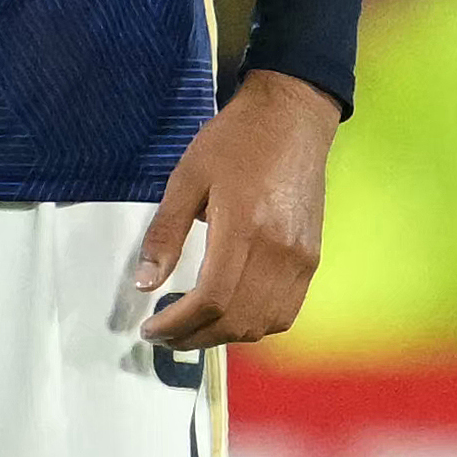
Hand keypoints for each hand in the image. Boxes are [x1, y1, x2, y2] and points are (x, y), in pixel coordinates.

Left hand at [134, 68, 339, 350]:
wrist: (292, 118)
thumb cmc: (235, 142)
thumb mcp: (186, 178)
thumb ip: (165, 234)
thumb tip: (144, 282)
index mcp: (245, 228)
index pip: (211, 299)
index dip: (178, 324)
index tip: (149, 329)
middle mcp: (280, 251)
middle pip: (238, 320)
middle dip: (194, 338)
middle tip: (163, 335)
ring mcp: (302, 258)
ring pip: (264, 323)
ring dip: (224, 337)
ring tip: (190, 328)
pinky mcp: (312, 258)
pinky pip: (286, 311)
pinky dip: (254, 324)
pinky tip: (227, 315)